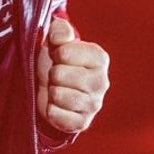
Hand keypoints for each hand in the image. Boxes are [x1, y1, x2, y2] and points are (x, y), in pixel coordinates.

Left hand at [35, 18, 108, 134]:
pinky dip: (50, 110)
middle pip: (59, 74)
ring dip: (50, 92)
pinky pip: (56, 115)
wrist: (52, 91)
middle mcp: (102, 82)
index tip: (60, 56)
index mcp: (99, 58)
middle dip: (52, 74)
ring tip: (57, 89)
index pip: (66, 52)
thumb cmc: (56, 63)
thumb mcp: (57, 42)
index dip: (56, 53)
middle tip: (57, 75)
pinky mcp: (82, 123)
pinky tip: (56, 106)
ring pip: (58, 95)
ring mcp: (94, 105)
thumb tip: (59, 30)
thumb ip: (60, 31)